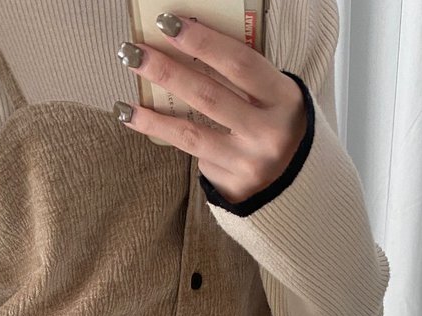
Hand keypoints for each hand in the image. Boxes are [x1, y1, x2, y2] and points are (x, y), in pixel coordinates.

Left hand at [114, 12, 307, 203]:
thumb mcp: (272, 97)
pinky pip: (196, 156)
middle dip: (166, 71)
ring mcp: (250, 162)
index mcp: (283, 99)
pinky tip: (142, 123)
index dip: (202, 41)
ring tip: (124, 103)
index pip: (238, 63)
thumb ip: (241, 77)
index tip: (167, 24)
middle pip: (208, 95)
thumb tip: (187, 47)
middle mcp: (268, 132)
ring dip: (153, 115)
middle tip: (132, 53)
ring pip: (192, 133)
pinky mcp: (234, 185)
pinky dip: (169, 137)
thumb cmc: (277, 126)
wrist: (298, 183)